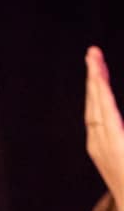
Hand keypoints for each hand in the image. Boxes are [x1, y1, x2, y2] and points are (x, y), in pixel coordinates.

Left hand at [87, 48, 123, 202]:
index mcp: (117, 144)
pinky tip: (99, 97)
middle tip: (92, 54)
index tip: (94, 59)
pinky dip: (96, 106)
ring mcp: (99, 153)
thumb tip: (106, 119)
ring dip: (93, 91)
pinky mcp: (101, 156)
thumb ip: (118, 128)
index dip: (99, 81)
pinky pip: (95, 125)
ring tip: (95, 68)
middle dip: (93, 79)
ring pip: (92, 115)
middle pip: (94, 106)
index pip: (105, 106)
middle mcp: (102, 147)